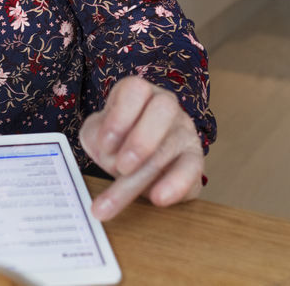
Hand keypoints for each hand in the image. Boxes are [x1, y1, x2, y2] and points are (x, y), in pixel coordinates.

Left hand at [78, 76, 203, 220]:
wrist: (140, 164)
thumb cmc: (118, 141)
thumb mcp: (97, 134)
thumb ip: (95, 136)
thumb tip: (104, 150)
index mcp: (138, 94)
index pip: (135, 89)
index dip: (120, 116)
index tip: (105, 144)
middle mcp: (165, 106)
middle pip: (163, 108)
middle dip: (141, 139)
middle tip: (121, 166)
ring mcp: (183, 131)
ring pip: (170, 146)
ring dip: (143, 175)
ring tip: (118, 199)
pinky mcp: (194, 160)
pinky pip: (192, 169)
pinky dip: (175, 184)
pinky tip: (158, 198)